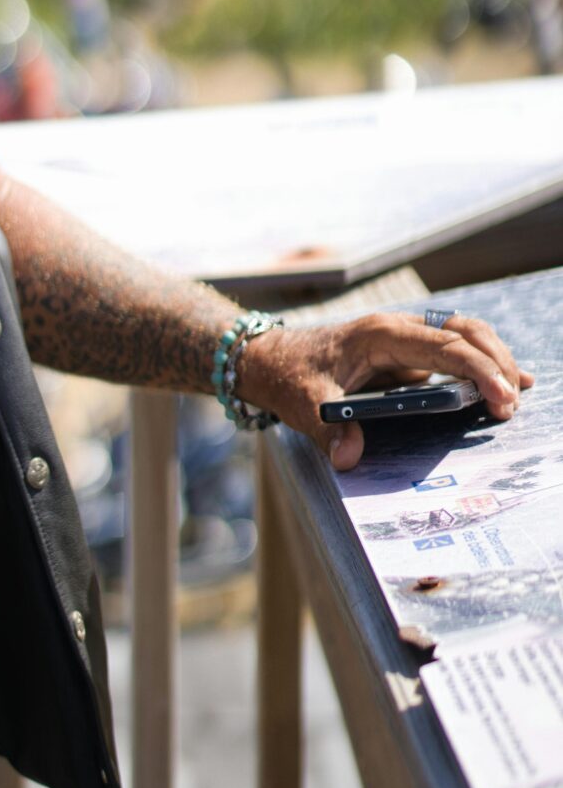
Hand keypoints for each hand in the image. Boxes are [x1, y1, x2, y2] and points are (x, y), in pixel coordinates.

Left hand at [235, 310, 533, 471]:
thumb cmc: (289, 376)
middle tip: (512, 404)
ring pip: (464, 337)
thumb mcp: (303, 404)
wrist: (268, 358)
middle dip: (496, 363)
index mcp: (380, 335)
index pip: (444, 346)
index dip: (478, 371)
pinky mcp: (405, 354)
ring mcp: (404, 339)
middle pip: (465, 332)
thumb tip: (350, 458)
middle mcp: (398, 329)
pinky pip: (451, 352)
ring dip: (494, 360)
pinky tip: (505, 384)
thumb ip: (329, 430)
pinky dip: (480, 365)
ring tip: (518, 393)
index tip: (501, 399)